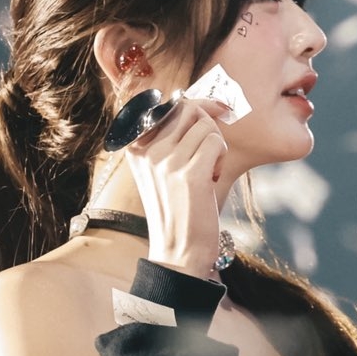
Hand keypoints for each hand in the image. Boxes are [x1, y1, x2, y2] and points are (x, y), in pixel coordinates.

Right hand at [125, 93, 232, 280]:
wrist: (179, 252)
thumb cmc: (178, 209)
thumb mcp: (164, 170)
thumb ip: (172, 137)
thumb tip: (202, 103)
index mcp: (136, 148)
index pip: (166, 105)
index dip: (196, 103)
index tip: (216, 109)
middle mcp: (147, 152)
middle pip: (188, 108)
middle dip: (209, 123)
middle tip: (212, 148)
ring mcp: (166, 163)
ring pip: (206, 126)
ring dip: (216, 145)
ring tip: (207, 171)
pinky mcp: (190, 175)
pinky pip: (216, 142)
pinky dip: (221, 158)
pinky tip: (212, 180)